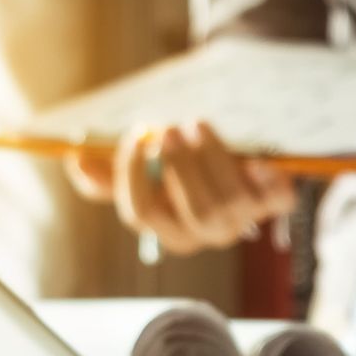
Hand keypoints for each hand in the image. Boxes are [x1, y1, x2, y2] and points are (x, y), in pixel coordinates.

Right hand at [64, 121, 296, 255]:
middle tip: (166, 128)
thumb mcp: (148, 171)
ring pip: (229, 201)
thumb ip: (112, 173)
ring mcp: (244, 219)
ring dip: (211, 159)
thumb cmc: (185, 167)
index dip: (134, 175)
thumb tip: (76, 160)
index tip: (135, 136)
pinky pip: (279, 201)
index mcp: (171, 229)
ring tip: (195, 124)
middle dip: (178, 169)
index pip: (143, 214)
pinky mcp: (275, 201)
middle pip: (192, 211)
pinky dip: (271, 180)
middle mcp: (208, 232)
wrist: (238, 161)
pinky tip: (257, 159)